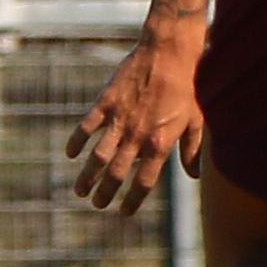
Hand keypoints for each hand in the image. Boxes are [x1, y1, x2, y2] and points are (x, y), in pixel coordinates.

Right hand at [69, 18, 208, 215]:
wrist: (169, 53)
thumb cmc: (187, 87)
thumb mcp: (195, 120)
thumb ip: (192, 150)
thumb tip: (193, 176)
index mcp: (161, 142)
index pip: (144, 181)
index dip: (132, 200)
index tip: (123, 212)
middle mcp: (138, 135)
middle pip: (117, 173)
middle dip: (105, 193)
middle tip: (97, 204)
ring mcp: (120, 119)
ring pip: (98, 156)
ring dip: (87, 176)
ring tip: (80, 191)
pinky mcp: (106, 102)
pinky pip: (86, 127)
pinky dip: (76, 142)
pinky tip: (71, 154)